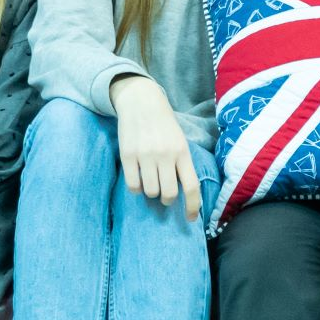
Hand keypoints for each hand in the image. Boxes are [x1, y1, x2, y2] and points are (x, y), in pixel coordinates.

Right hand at [113, 76, 202, 221]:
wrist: (141, 100)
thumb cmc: (164, 124)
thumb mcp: (179, 140)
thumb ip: (181, 163)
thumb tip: (183, 192)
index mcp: (182, 152)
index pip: (191, 186)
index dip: (192, 206)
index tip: (190, 218)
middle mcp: (165, 155)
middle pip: (168, 193)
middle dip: (167, 199)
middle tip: (164, 195)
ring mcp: (146, 155)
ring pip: (150, 191)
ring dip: (151, 192)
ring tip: (150, 180)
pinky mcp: (128, 155)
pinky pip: (133, 185)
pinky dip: (136, 188)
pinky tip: (138, 178)